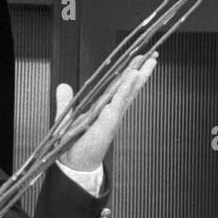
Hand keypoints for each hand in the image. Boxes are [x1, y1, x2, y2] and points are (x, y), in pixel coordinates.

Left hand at [56, 52, 158, 172]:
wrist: (73, 162)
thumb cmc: (73, 144)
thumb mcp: (68, 117)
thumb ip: (66, 101)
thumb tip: (63, 86)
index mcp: (104, 108)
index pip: (119, 87)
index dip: (130, 73)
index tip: (140, 59)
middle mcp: (111, 111)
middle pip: (129, 87)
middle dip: (142, 71)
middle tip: (153, 55)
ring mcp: (112, 116)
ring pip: (128, 92)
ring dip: (139, 77)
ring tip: (149, 62)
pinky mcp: (108, 122)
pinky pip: (119, 102)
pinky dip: (126, 89)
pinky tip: (133, 77)